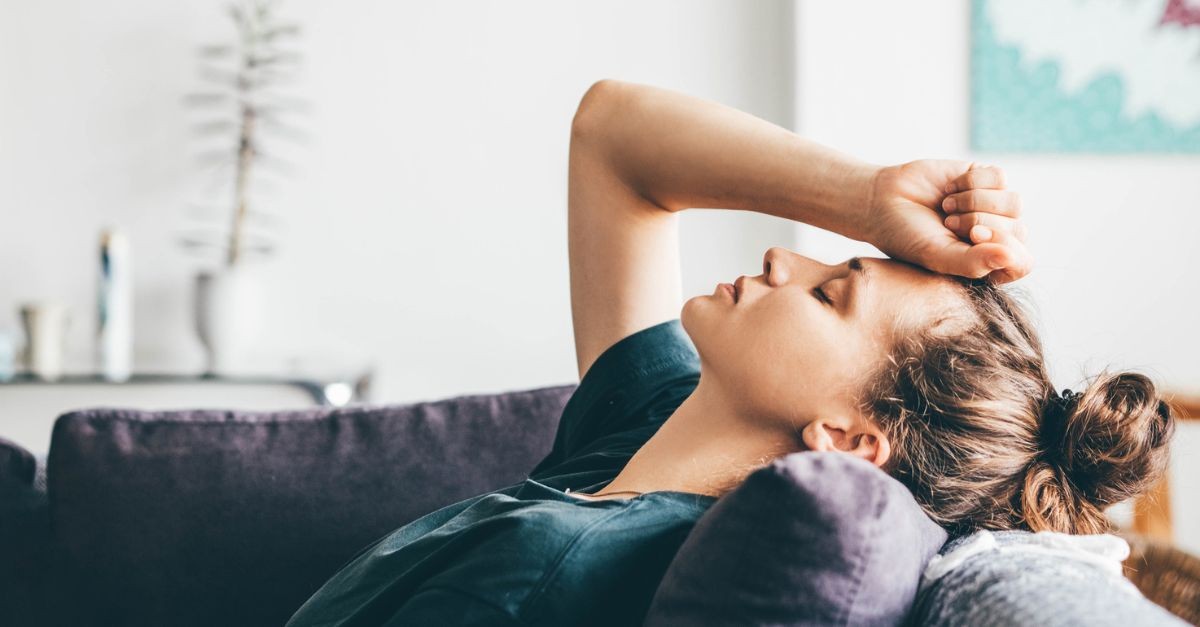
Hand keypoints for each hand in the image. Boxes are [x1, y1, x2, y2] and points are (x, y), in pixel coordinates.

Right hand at [863, 160, 1031, 283]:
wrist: (883, 200)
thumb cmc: (907, 237)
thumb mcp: (937, 256)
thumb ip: (974, 263)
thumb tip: (1012, 257)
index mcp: (987, 264)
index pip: (1021, 262)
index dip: (1002, 247)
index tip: (972, 237)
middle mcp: (996, 237)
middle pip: (1018, 230)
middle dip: (980, 223)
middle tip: (948, 223)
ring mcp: (993, 207)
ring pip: (1014, 203)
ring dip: (975, 202)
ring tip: (947, 207)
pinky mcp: (985, 179)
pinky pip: (1000, 177)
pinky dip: (971, 182)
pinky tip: (950, 189)